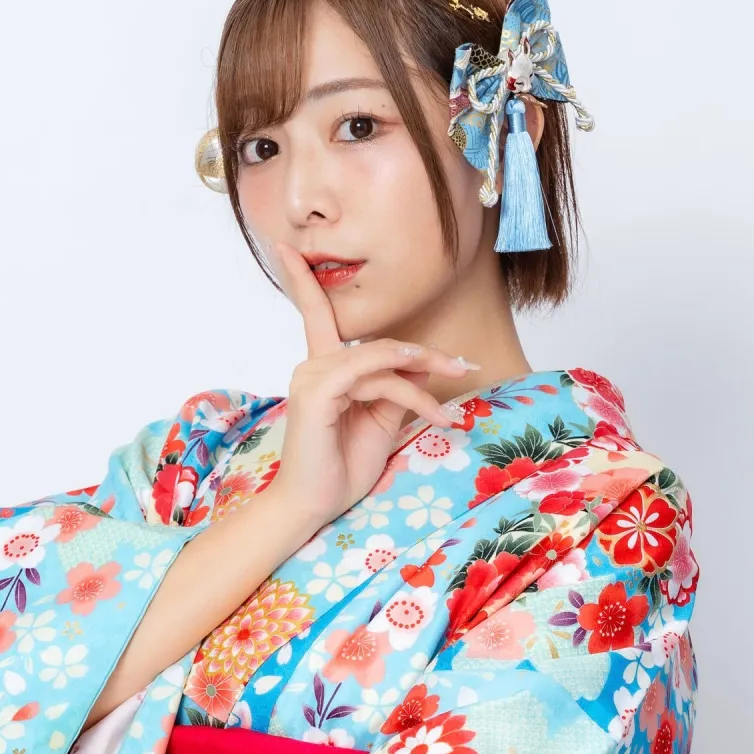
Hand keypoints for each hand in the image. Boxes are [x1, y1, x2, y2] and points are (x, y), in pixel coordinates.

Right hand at [268, 240, 476, 523]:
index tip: (287, 246)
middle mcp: (313, 365)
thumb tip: (420, 373)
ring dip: (423, 384)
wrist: (312, 507)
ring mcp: (312, 376)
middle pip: (380, 343)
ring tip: (448, 414)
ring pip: (384, 361)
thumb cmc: (339, 470)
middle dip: (425, 355)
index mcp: (322, 369)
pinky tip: (431, 411)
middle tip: (465, 367)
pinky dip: (407, 389)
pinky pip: (374, 375)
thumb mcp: (378, 424)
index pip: (314, 313)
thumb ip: (393, 391)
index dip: (301, 278)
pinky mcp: (318, 392)